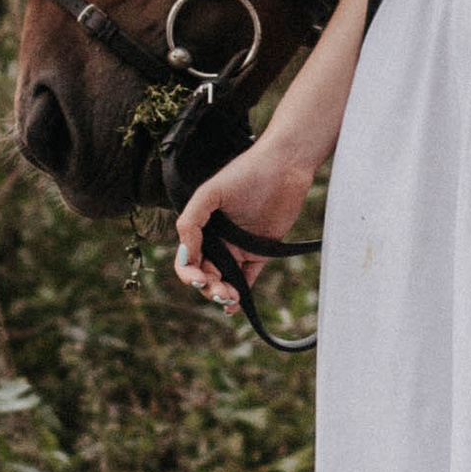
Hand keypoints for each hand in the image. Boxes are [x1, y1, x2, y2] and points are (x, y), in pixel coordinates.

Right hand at [173, 136, 314, 314]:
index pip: (187, 259)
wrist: (284, 167)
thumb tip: (186, 255)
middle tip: (220, 292)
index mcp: (201, 227)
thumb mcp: (210, 193)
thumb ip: (191, 222)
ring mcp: (239, 246)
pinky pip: (248, 277)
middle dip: (208, 287)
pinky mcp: (261, 251)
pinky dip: (242, 293)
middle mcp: (218, 239)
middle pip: (205, 274)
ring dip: (222, 294)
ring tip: (230, 298)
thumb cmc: (245, 173)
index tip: (199, 278)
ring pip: (225, 280)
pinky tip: (237, 304)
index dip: (188, 273)